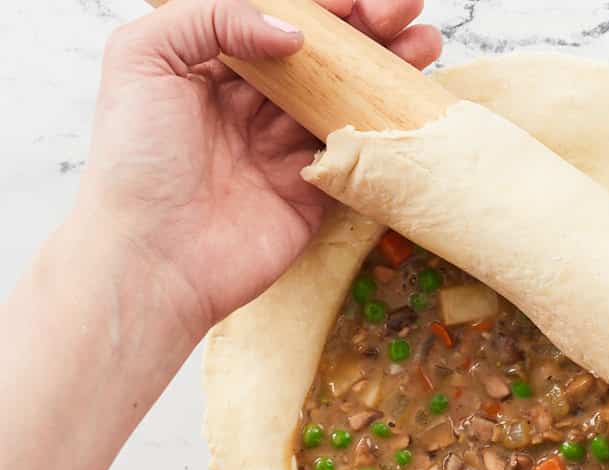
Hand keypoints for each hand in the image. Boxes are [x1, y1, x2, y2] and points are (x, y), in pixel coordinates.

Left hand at [76, 0, 440, 343]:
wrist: (154, 257)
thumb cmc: (135, 161)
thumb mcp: (143, 59)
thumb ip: (210, 18)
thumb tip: (292, 32)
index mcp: (213, 67)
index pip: (280, 22)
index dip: (326, 7)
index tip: (361, 0)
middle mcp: (253, 105)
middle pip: (323, 57)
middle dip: (369, 30)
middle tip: (405, 11)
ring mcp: (286, 149)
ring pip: (347, 99)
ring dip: (389, 70)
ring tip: (425, 46)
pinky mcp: (314, 192)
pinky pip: (355, 154)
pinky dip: (382, 130)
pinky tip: (408, 106)